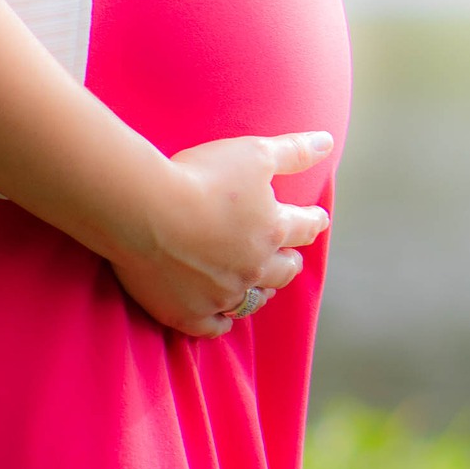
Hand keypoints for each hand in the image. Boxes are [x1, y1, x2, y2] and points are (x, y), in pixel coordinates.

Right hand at [107, 130, 334, 337]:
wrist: (143, 210)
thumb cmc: (199, 177)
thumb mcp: (254, 153)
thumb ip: (292, 151)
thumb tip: (326, 141)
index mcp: (272, 229)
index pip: (304, 227)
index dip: (313, 221)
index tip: (318, 219)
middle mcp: (253, 267)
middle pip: (283, 270)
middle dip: (290, 261)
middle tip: (292, 258)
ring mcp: (222, 294)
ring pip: (252, 300)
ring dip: (261, 292)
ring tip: (264, 288)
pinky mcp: (188, 313)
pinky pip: (213, 327)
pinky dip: (221, 323)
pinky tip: (223, 321)